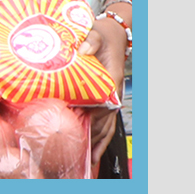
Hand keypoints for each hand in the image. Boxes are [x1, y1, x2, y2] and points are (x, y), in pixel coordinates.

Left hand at [80, 19, 125, 162]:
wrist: (112, 33)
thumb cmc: (103, 35)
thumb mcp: (96, 34)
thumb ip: (90, 41)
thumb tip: (82, 51)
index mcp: (111, 82)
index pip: (103, 108)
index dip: (93, 123)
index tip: (82, 135)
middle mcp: (112, 94)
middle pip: (105, 124)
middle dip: (95, 141)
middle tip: (83, 158)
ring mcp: (109, 97)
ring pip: (105, 126)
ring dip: (97, 142)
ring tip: (87, 160)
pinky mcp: (104, 98)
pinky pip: (102, 120)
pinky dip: (97, 134)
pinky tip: (89, 144)